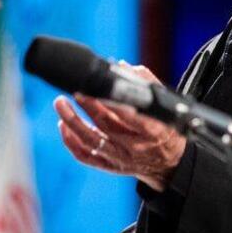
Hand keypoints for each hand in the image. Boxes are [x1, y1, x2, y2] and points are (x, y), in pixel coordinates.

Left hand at [55, 63, 186, 191]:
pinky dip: (71, 142)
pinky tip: (63, 124)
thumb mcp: (165, 106)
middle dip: (88, 106)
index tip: (97, 86)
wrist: (170, 164)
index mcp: (153, 131)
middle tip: (76, 89)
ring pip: (91, 141)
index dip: (112, 101)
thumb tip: (122, 66)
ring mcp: (121, 159)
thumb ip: (147, 83)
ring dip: (73, 121)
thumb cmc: (167, 129)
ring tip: (61, 103)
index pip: (130, 115)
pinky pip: (86, 156)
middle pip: (106, 125)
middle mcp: (135, 147)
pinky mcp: (110, 166)